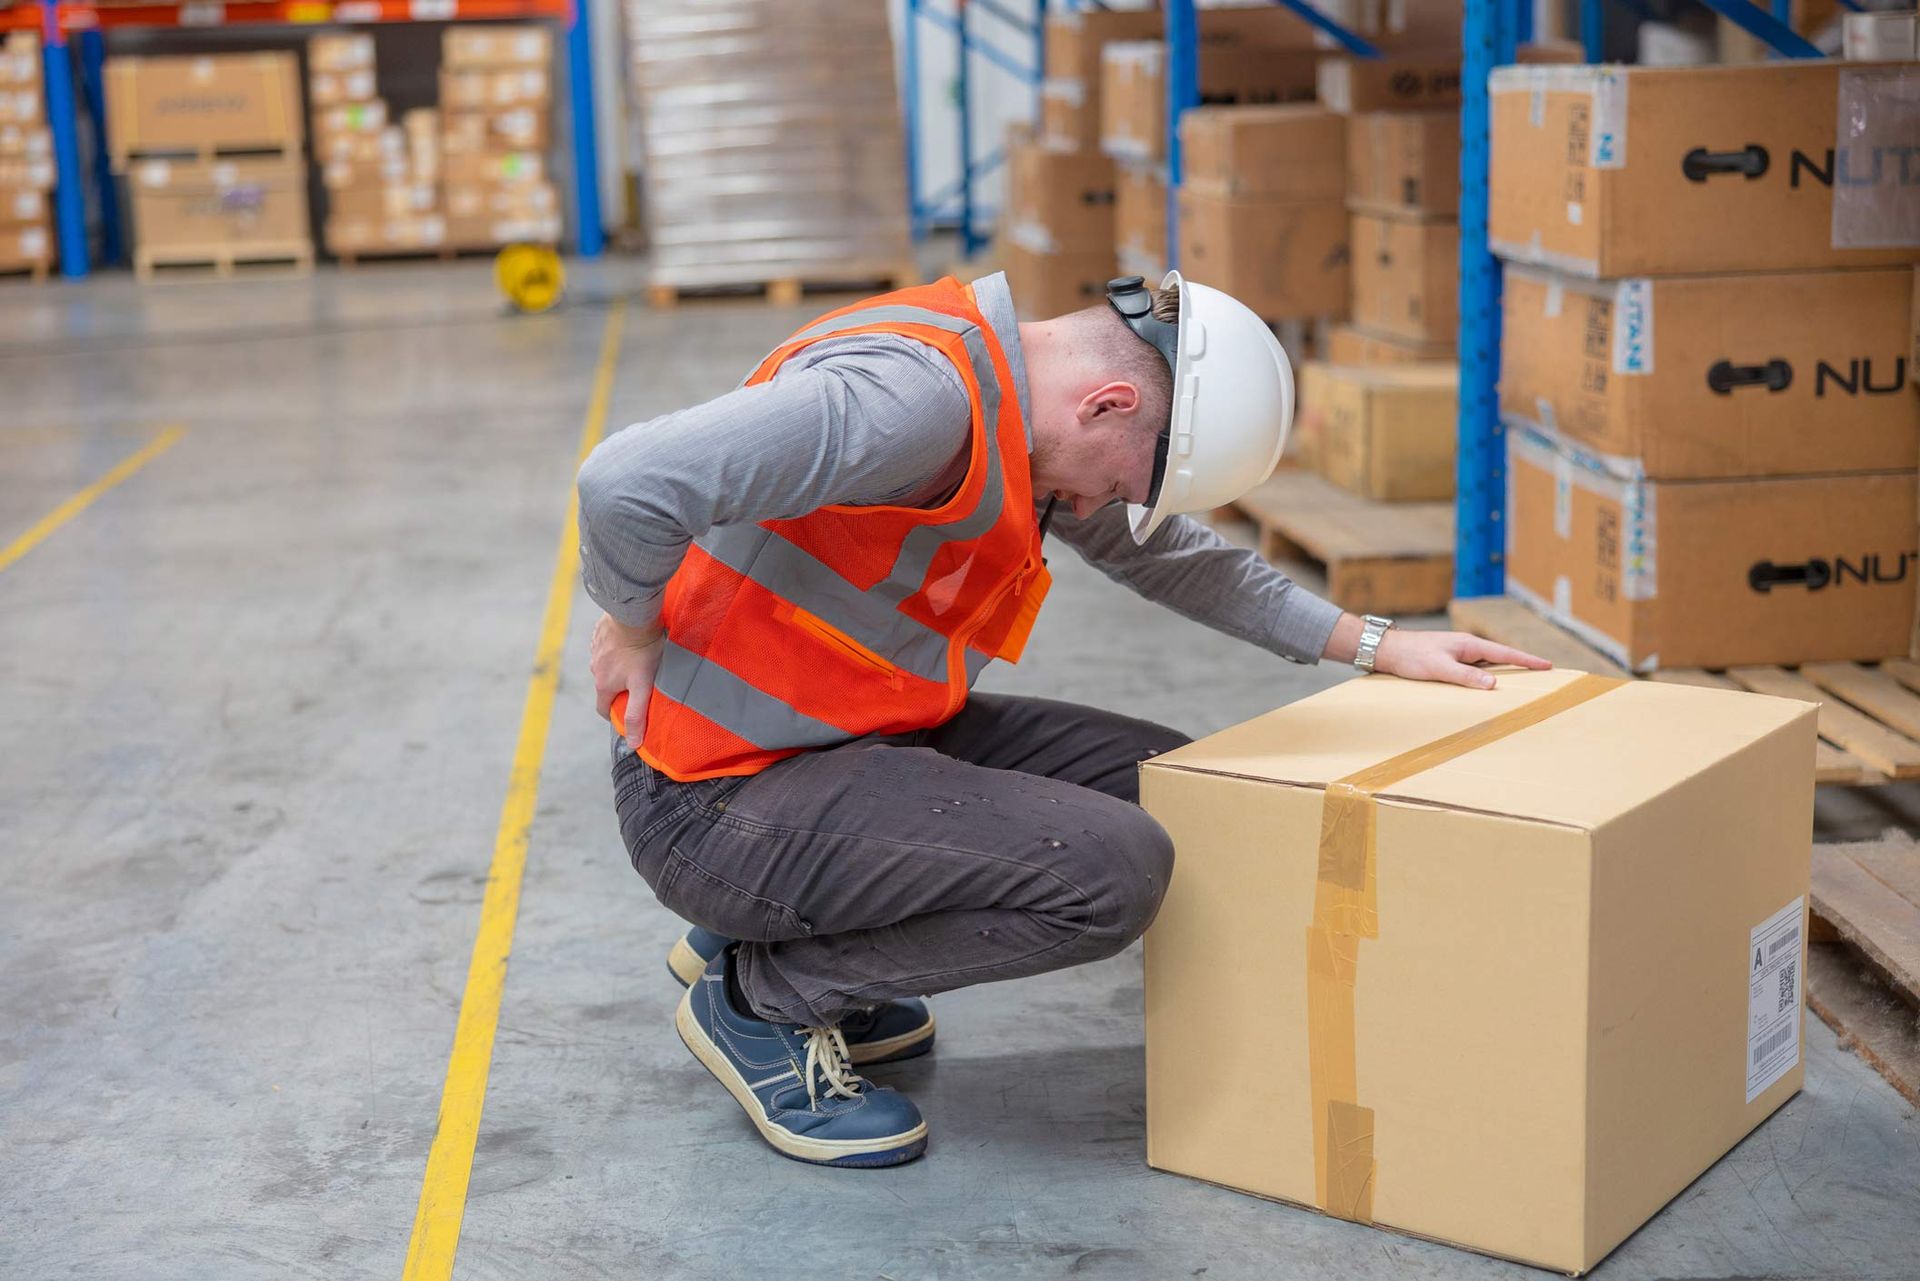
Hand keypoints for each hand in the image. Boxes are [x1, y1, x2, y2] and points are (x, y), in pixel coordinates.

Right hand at [590, 613, 665, 749]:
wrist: (634, 613)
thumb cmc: (641, 650)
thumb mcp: (642, 686)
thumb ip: (637, 715)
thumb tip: (634, 743)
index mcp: (603, 684)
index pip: (603, 709)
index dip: (615, 714)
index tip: (627, 713)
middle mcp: (595, 668)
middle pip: (606, 686)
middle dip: (619, 689)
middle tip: (639, 684)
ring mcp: (595, 648)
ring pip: (606, 664)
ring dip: (618, 666)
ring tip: (638, 661)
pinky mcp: (600, 632)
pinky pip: (606, 645)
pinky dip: (616, 648)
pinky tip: (631, 642)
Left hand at [1372, 630, 1551, 689]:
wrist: (1387, 650)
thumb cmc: (1411, 656)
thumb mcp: (1439, 668)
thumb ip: (1466, 676)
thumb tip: (1493, 683)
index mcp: (1468, 644)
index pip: (1505, 652)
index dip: (1527, 660)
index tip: (1547, 665)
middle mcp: (1466, 647)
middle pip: (1500, 657)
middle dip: (1521, 665)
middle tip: (1543, 674)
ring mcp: (1458, 653)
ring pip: (1487, 664)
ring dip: (1502, 672)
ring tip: (1522, 682)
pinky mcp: (1448, 660)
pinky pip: (1474, 669)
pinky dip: (1484, 676)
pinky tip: (1487, 685)